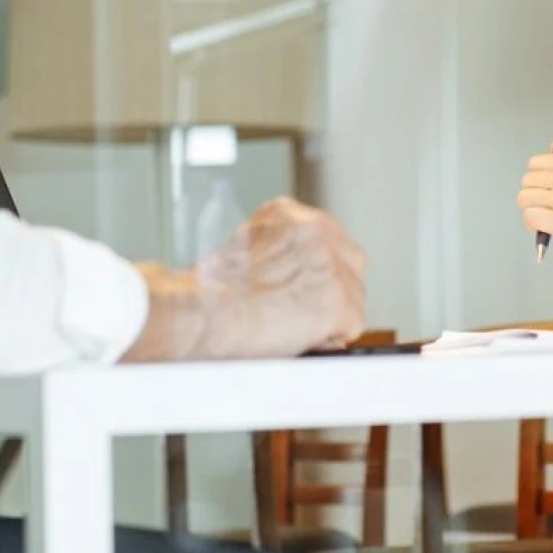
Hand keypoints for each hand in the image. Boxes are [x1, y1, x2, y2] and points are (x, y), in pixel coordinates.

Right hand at [188, 197, 365, 357]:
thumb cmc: (205, 291)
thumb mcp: (241, 246)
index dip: (321, 271)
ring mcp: (329, 265)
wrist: (198, 312)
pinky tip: (302, 338)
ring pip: (354, 296)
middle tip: (307, 313)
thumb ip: (276, 251)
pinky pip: (351, 325)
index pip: (329, 239)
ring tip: (293, 329)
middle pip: (351, 263)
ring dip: (331, 316)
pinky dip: (330, 338)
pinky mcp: (336, 300)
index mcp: (289, 213)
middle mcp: (315, 230)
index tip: (311, 287)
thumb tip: (294, 279)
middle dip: (335, 289)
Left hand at [518, 143, 552, 267]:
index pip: (535, 163)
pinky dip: (531, 223)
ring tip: (542, 215)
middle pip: (526, 181)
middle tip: (543, 204)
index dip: (536, 178)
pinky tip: (543, 227)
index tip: (545, 189)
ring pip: (524, 198)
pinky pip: (530, 216)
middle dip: (531, 194)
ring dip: (529, 209)